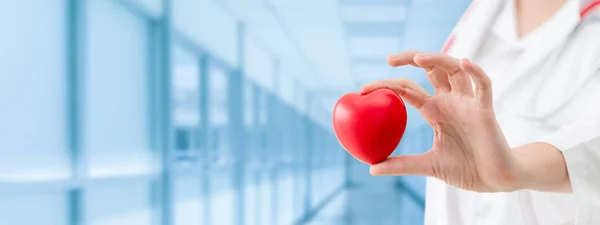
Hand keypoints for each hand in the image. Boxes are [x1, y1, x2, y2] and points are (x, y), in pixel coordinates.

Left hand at [362, 50, 523, 191]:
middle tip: (389, 59)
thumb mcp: (428, 165)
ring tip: (418, 57)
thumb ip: (402, 164)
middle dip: (410, 58)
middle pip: (430, 69)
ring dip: (437, 59)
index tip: (363, 89)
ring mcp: (468, 103)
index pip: (407, 89)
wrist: (496, 180)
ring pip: (454, 69)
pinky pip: (483, 85)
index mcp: (435, 110)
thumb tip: (371, 169)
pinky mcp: (485, 110)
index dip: (387, 84)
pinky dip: (475, 72)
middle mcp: (450, 101)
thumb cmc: (467, 169)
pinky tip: (464, 63)